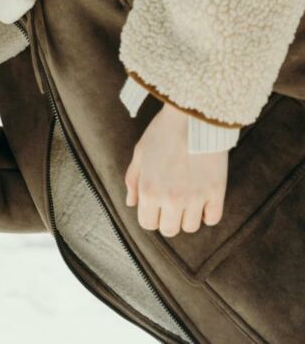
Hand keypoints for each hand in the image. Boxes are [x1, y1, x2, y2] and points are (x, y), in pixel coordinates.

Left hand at [124, 103, 227, 236]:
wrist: (191, 117)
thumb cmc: (162, 132)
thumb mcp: (140, 153)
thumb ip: (133, 180)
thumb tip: (131, 203)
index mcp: (149, 191)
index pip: (148, 224)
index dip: (151, 215)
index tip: (156, 205)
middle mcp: (170, 199)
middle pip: (170, 230)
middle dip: (168, 218)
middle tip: (172, 201)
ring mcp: (195, 197)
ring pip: (191, 227)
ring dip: (188, 215)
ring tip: (188, 197)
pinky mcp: (215, 192)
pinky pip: (212, 218)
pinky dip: (207, 213)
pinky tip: (203, 200)